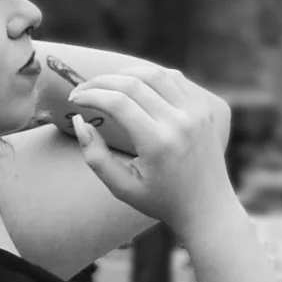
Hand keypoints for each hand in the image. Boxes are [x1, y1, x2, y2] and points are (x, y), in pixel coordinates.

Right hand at [54, 61, 235, 239]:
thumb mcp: (122, 187)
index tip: (73, 99)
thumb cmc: (161, 201)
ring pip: (156, 74)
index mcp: (159, 143)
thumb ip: (95, 156)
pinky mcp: (205, 109)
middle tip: (82, 90)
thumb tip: (78, 120)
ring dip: (126, 73)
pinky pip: (176, 79)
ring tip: (106, 84)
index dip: (90, 95)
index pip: (118, 102)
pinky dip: (151, 76)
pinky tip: (135, 85)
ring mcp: (197, 113)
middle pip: (133, 82)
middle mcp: (180, 123)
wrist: (208, 208)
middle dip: (101, 81)